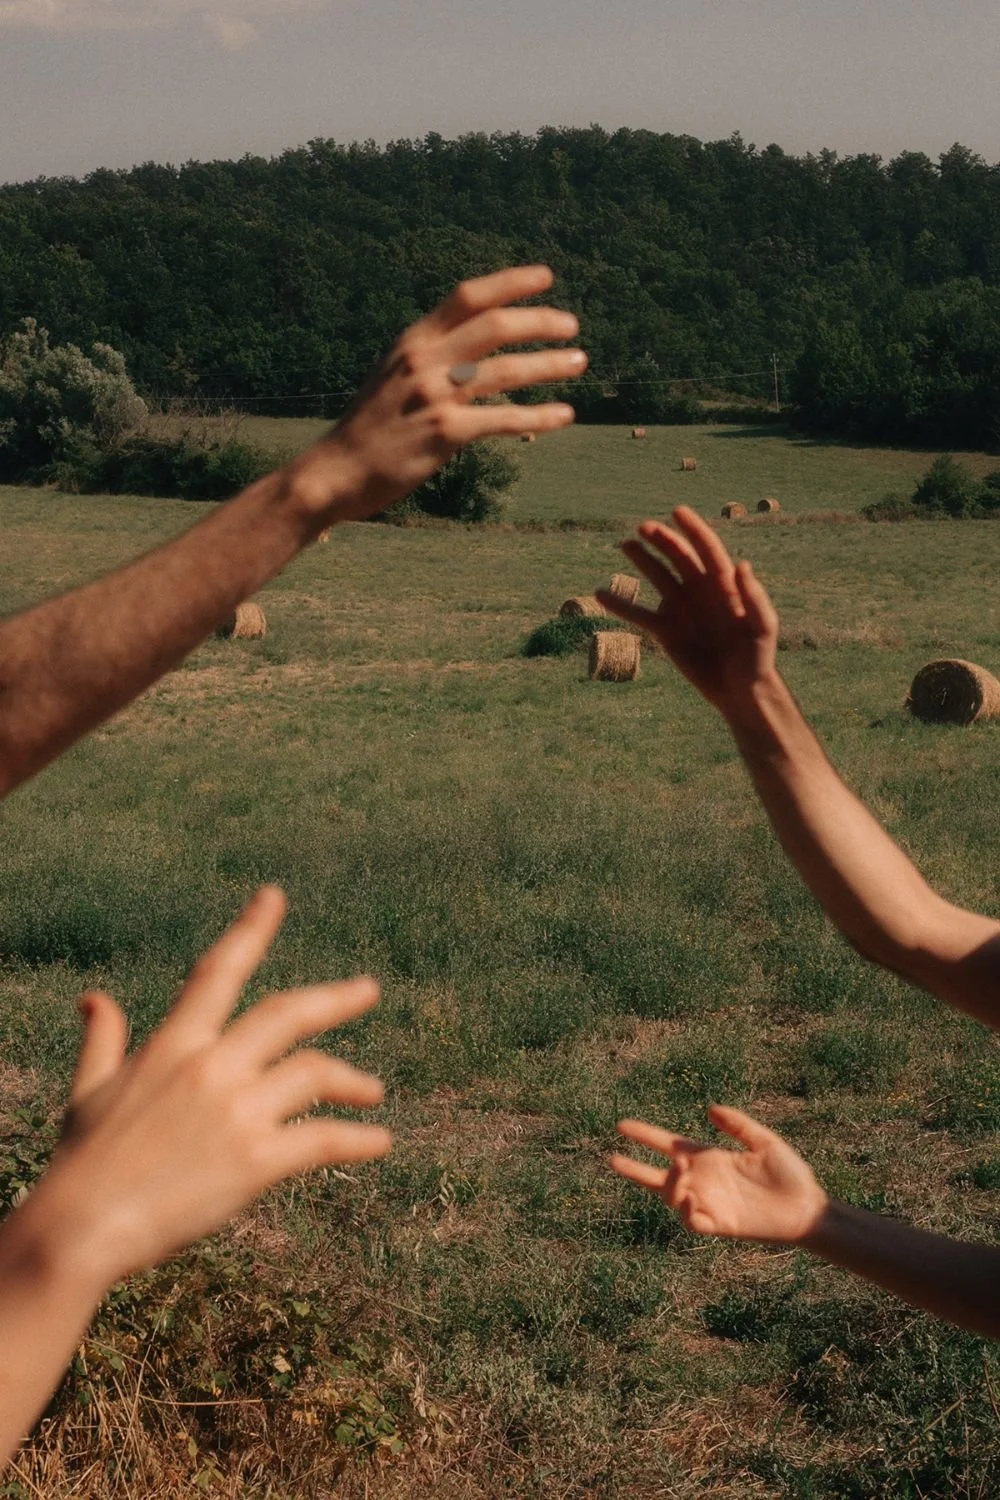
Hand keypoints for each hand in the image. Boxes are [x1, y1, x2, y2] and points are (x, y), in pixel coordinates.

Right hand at [43, 887, 390, 1283]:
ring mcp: (236, 1112)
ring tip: (373, 1092)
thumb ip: (104, 1040)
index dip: (250, 929)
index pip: (218, 971)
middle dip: (336, 997)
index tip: (274, 896)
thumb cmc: (82, 1164)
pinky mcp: (256, 1161)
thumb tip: (95, 998)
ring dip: (352, 1079)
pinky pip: (324, 1139)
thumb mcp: (88, 1090)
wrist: (81, 1230)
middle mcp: (211, 1067)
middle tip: (369, 989)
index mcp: (174, 1045)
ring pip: (315, 1073)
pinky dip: (359, 1139)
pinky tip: (380, 1142)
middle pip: (288, 1014)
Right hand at [294, 265, 585, 519]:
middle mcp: (424, 361)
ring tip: (579, 362)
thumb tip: (470, 344)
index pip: (467, 297)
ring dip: (549, 364)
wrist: (335, 472)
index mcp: (412, 341)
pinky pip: (504, 420)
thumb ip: (429, 356)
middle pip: (494, 326)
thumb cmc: (368, 428)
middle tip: (572, 325)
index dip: (510, 283)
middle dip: (540, 321)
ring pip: (506, 370)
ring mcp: (435, 396)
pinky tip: (565, 415)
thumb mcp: (391, 375)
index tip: (546, 277)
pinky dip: (539, 416)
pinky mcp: (445, 434)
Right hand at [596, 508, 779, 710]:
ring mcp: (681, 609)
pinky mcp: (666, 631)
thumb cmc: (758, 658)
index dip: (694, 530)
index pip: (707, 550)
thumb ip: (754, 598)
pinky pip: (640, 614)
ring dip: (642, 560)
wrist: (740, 690)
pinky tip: (600, 595)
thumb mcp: (762, 628)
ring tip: (625, 545)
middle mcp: (700, 591)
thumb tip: (741, 565)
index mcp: (725, 585)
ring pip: (658, 578)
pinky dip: (620, 606)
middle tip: (645, 527)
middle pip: (679, 558)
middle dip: (663, 540)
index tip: (678, 512)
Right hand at [610, 1105, 826, 1243]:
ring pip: (671, 1197)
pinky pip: (691, 1220)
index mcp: (708, 1157)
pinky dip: (684, 1211)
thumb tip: (709, 1108)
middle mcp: (703, 1180)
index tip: (621, 1125)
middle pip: (658, 1174)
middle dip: (634, 1168)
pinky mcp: (718, 1224)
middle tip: (612, 1159)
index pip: (667, 1144)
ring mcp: (708, 1202)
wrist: (806, 1208)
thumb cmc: (789, 1175)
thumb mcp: (764, 1141)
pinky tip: (690, 1200)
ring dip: (670, 1186)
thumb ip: (738, 1125)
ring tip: (682, 1175)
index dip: (645, 1135)